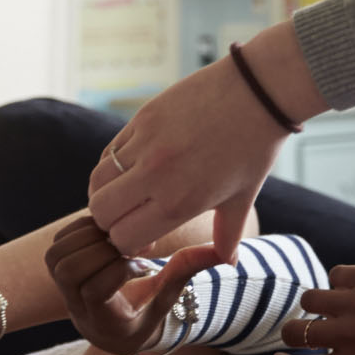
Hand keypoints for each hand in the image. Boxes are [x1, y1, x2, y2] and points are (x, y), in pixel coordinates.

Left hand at [45, 215, 223, 354]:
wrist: (110, 329)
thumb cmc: (144, 315)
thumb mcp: (168, 300)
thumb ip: (185, 275)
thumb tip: (222, 254)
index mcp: (102, 319)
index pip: (95, 291)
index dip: (118, 272)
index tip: (144, 266)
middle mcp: (74, 305)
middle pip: (70, 272)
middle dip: (100, 252)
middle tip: (127, 245)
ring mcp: (61, 287)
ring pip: (58, 257)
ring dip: (88, 239)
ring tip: (118, 236)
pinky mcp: (56, 268)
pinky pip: (58, 243)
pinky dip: (80, 230)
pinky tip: (107, 231)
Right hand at [88, 24, 325, 260]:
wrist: (258, 91)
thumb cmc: (254, 147)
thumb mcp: (242, 197)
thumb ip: (227, 235)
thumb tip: (227, 262)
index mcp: (180, 203)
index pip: (123, 238)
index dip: (126, 243)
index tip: (139, 236)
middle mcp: (155, 176)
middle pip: (100, 213)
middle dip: (108, 221)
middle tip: (125, 216)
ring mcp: (145, 146)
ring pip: (97, 181)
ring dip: (104, 193)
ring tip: (122, 193)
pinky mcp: (141, 120)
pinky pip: (108, 152)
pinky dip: (111, 165)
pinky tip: (127, 168)